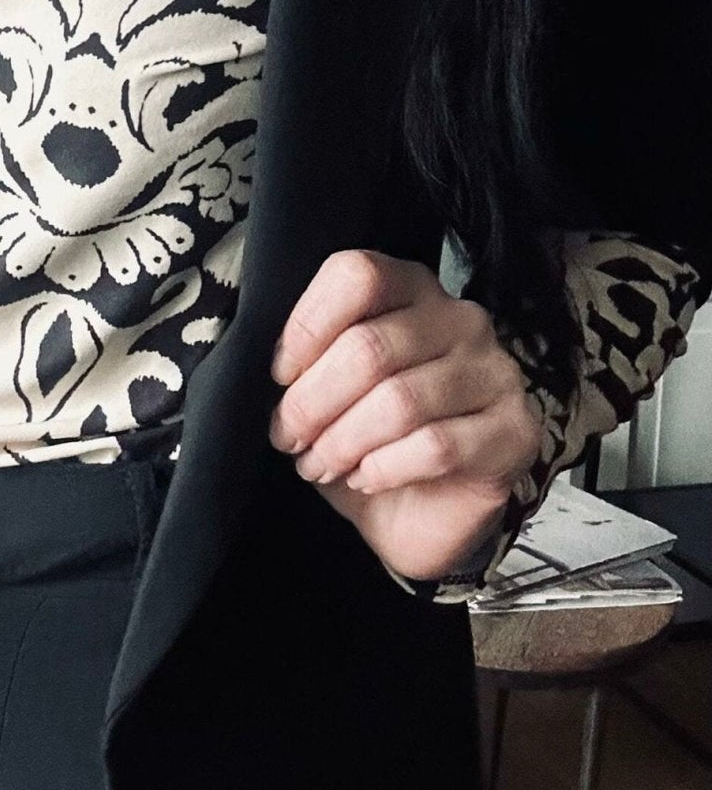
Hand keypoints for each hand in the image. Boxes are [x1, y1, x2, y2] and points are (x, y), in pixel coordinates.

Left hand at [266, 249, 543, 581]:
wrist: (420, 514)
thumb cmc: (365, 439)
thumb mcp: (323, 391)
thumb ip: (305, 363)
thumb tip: (274, 368)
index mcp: (411, 289)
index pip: (357, 275)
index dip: (307, 326)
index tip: (280, 375)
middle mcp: (461, 319)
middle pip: (369, 347)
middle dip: (312, 403)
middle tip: (289, 438)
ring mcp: (496, 373)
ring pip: (399, 402)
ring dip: (342, 442)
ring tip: (318, 464)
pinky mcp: (516, 431)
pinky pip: (436, 447)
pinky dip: (385, 468)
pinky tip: (366, 478)